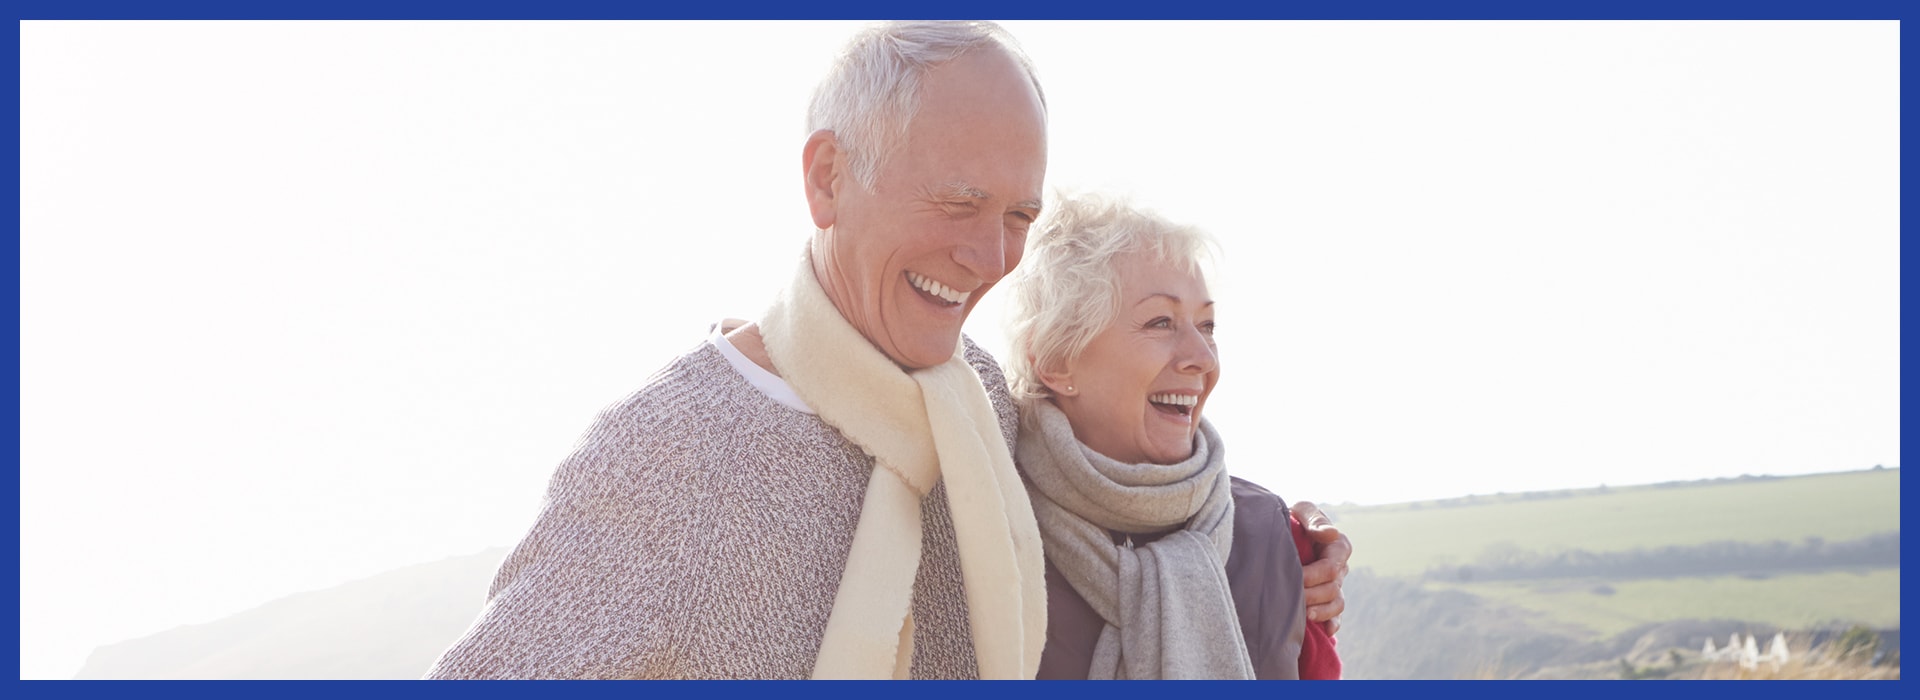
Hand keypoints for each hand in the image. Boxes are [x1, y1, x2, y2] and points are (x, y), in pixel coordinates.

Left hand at [1292, 500, 1349, 634]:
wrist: (1283, 532)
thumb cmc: (1293, 517)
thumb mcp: (1302, 510)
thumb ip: (1315, 519)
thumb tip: (1331, 534)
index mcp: (1338, 547)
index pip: (1331, 567)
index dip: (1313, 575)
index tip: (1294, 576)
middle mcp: (1340, 567)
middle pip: (1332, 588)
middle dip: (1311, 594)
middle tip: (1290, 597)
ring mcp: (1335, 585)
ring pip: (1337, 603)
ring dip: (1322, 611)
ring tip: (1304, 615)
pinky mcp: (1326, 598)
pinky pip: (1336, 616)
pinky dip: (1332, 624)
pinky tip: (1325, 631)